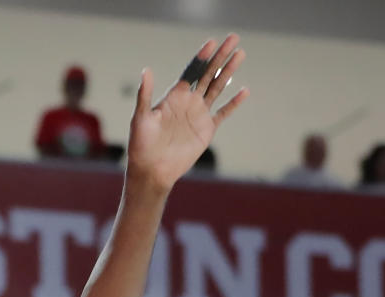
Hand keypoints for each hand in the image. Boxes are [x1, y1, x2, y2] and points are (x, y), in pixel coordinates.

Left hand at [127, 37, 248, 194]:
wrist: (152, 170)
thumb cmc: (142, 145)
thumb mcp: (140, 117)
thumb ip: (145, 94)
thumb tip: (146, 70)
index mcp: (174, 95)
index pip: (192, 70)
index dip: (202, 56)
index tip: (212, 42)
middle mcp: (189, 101)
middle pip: (208, 73)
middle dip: (221, 56)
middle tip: (233, 38)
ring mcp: (199, 115)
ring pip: (217, 87)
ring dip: (229, 71)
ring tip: (240, 54)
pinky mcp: (206, 130)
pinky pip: (223, 113)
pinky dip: (233, 103)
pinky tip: (244, 91)